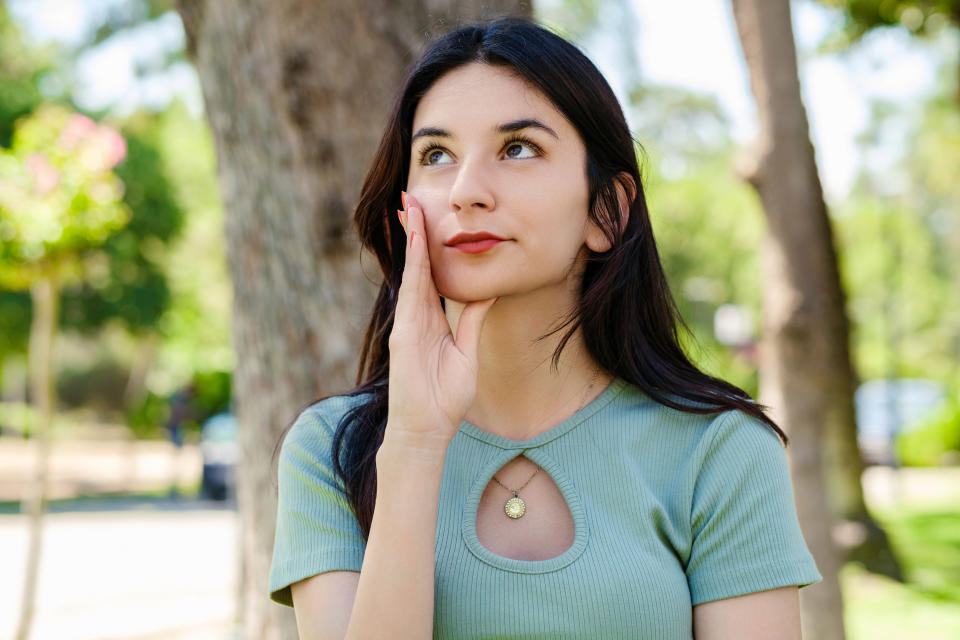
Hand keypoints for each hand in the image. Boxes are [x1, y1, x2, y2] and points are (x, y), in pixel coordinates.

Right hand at [386, 192, 498, 448]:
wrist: (427, 430)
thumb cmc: (444, 397)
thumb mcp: (467, 351)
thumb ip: (473, 320)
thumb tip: (488, 292)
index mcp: (430, 319)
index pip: (429, 274)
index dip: (428, 245)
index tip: (427, 217)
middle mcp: (415, 316)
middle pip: (415, 265)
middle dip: (413, 230)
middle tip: (411, 198)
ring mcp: (407, 323)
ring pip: (410, 271)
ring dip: (410, 238)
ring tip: (410, 206)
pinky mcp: (404, 333)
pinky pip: (410, 292)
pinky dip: (412, 265)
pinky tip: (416, 241)